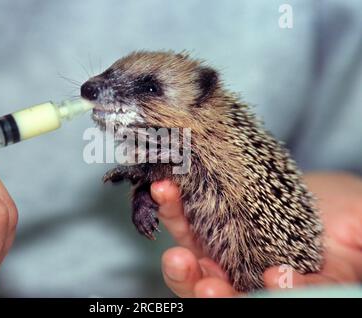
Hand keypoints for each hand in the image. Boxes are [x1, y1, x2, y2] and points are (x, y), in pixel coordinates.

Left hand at [151, 173, 361, 296]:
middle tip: (208, 288)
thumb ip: (348, 253)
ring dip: (182, 266)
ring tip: (176, 256)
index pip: (277, 301)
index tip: (275, 277)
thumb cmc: (345, 216)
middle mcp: (252, 280)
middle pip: (226, 298)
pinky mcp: (205, 229)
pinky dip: (173, 213)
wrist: (317, 193)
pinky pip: (184, 227)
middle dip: (214, 296)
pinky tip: (166, 194)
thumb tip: (290, 278)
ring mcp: (225, 256)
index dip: (272, 298)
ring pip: (196, 271)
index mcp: (291, 289)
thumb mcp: (356, 235)